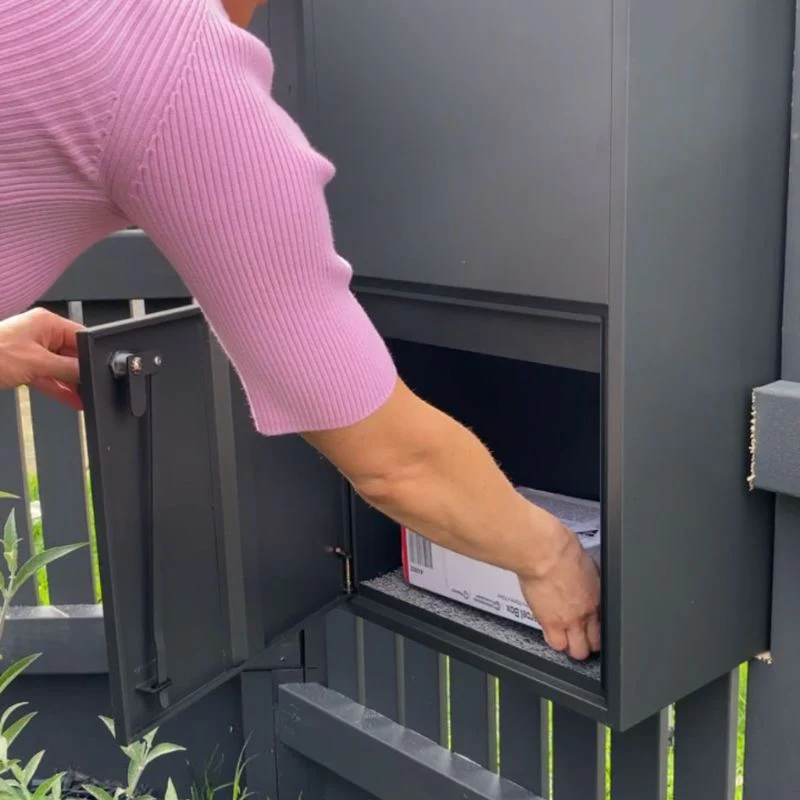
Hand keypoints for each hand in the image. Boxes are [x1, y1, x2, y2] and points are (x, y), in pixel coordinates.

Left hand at [0, 309, 83, 409]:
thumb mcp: (37, 363)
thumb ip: (67, 368)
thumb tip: (88, 372)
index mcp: (46, 322)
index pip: (80, 336)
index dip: (91, 354)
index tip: (99, 370)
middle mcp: (40, 333)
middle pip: (71, 353)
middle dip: (81, 372)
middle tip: (93, 387)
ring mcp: (31, 350)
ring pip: (60, 367)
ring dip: (71, 383)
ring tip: (85, 397)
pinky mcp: (23, 365)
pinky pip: (48, 377)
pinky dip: (59, 388)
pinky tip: (71, 399)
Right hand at [518, 523, 601, 660]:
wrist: (545, 551)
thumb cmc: (562, 548)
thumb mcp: (586, 562)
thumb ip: (588, 578)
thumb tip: (586, 578)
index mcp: (598, 596)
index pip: (605, 626)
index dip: (598, 631)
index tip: (593, 629)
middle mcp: (586, 611)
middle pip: (593, 644)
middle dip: (587, 643)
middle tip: (580, 637)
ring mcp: (568, 619)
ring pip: (576, 650)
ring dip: (571, 645)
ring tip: (565, 637)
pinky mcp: (549, 621)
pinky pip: (555, 643)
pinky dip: (554, 641)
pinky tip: (551, 632)